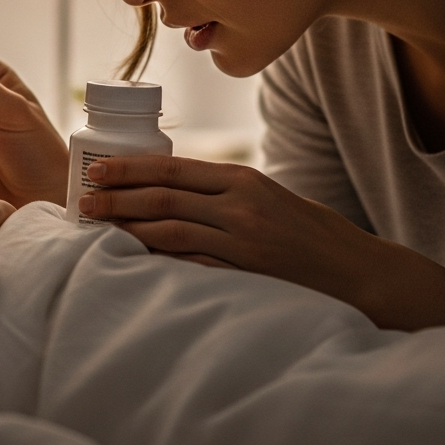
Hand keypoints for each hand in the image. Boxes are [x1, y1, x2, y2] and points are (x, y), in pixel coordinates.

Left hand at [77, 156, 444, 330]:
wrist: (360, 274)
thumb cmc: (314, 237)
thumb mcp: (272, 199)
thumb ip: (228, 195)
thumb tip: (176, 195)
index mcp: (245, 181)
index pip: (176, 168)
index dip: (132, 168)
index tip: (99, 168)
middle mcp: (241, 206)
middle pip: (165, 197)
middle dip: (119, 196)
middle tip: (84, 197)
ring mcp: (243, 242)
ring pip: (171, 230)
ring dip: (128, 227)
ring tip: (97, 225)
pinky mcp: (246, 275)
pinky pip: (192, 265)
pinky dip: (159, 261)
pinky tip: (132, 260)